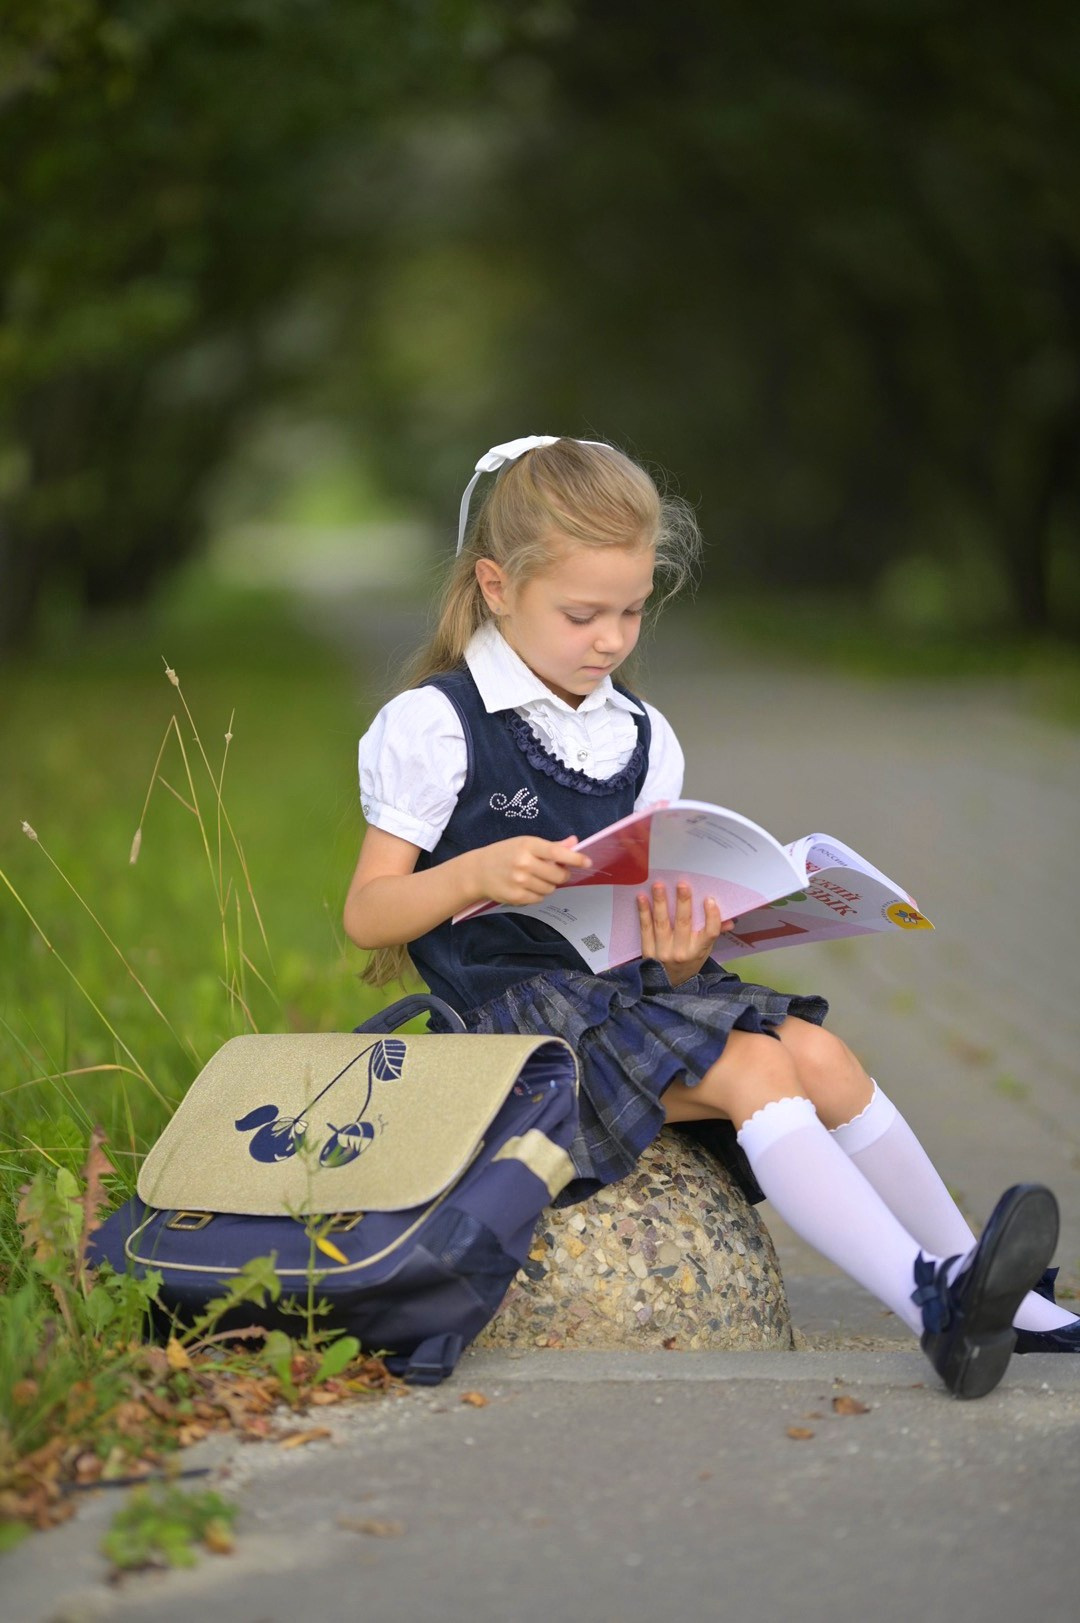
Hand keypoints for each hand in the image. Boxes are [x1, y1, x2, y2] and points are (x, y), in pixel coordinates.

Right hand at [471, 835, 590, 906]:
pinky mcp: (516, 897)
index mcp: (527, 845)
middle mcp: (523, 863)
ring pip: (550, 889)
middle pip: (558, 875)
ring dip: (549, 885)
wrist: (478, 871)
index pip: (556, 852)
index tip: (587, 862)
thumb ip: (551, 846)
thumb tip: (574, 842)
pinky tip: (528, 886)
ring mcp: (519, 881)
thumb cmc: (504, 854)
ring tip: (536, 878)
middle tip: (555, 871)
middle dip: (561, 875)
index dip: (575, 858)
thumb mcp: (525, 844)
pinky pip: (539, 898)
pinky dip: (539, 894)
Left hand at [637, 881, 731, 987]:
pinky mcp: (648, 951)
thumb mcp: (704, 951)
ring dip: (660, 903)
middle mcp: (682, 952)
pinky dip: (643, 912)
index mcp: (699, 950)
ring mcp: (663, 952)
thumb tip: (731, 920)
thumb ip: (713, 933)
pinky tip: (642, 898)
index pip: (710, 933)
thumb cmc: (688, 962)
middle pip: (684, 924)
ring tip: (658, 885)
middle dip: (683, 903)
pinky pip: (645, 928)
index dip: (712, 917)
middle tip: (682, 884)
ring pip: (662, 923)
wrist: (667, 984)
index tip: (710, 900)